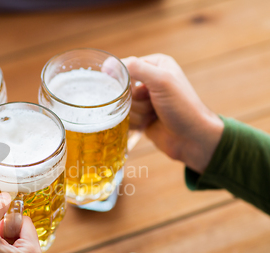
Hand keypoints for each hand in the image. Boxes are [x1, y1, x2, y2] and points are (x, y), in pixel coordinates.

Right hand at [121, 54, 223, 173]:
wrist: (192, 139)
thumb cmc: (182, 107)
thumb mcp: (161, 81)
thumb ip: (135, 68)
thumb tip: (108, 64)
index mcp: (156, 65)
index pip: (125, 67)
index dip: (127, 81)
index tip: (140, 91)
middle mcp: (150, 80)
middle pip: (122, 88)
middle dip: (135, 100)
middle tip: (152, 104)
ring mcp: (145, 100)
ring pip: (122, 104)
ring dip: (137, 113)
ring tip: (154, 115)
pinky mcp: (140, 116)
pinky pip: (124, 117)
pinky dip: (135, 122)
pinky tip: (149, 123)